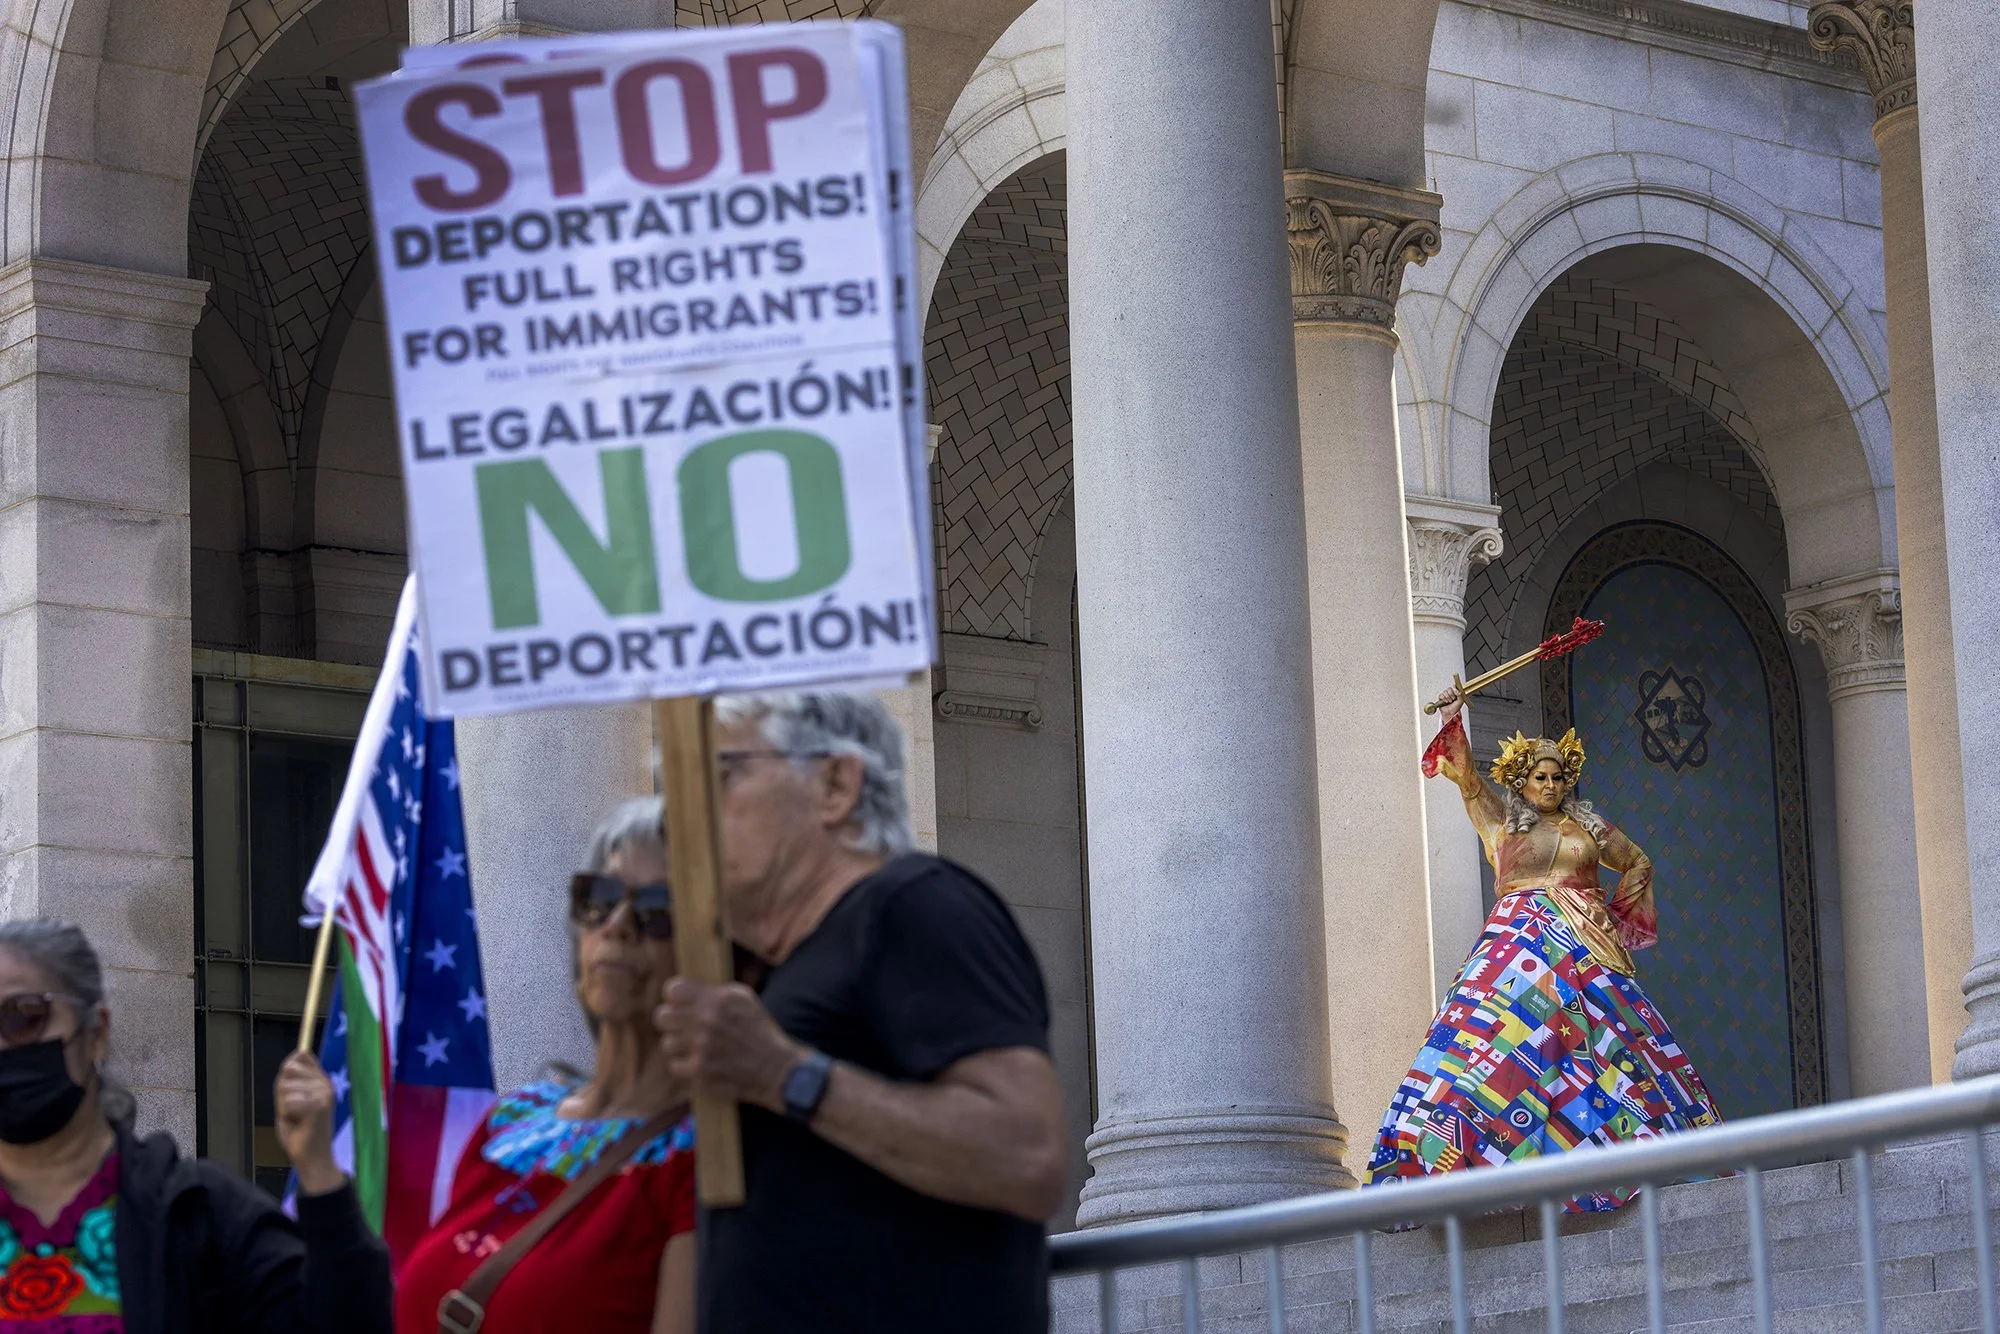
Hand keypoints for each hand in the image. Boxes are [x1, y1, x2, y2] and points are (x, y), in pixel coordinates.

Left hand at [275, 1051, 344, 1195]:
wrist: (312, 1157)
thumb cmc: (300, 1131)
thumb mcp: (290, 1100)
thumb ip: (290, 1080)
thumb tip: (297, 1054)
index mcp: (321, 1079)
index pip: (301, 1056)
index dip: (290, 1073)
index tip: (294, 1093)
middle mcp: (325, 1082)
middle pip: (289, 1070)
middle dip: (283, 1092)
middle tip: (295, 1110)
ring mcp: (324, 1093)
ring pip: (286, 1087)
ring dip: (284, 1105)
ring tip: (297, 1118)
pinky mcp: (319, 1105)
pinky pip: (289, 1101)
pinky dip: (288, 1114)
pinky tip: (299, 1122)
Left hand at [655, 979, 807, 1113]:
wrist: (775, 1068)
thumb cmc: (759, 1030)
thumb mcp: (744, 999)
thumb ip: (715, 992)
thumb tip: (689, 990)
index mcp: (716, 1000)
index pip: (673, 990)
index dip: (675, 996)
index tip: (680, 1001)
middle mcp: (705, 1021)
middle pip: (662, 1016)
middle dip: (672, 1020)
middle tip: (682, 1026)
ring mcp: (700, 1048)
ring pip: (667, 1043)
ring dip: (680, 1046)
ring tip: (696, 1047)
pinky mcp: (699, 1072)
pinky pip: (674, 1066)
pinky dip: (685, 1066)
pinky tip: (700, 1063)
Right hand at [1433, 684, 1463, 721]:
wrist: (1450, 713)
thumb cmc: (1455, 708)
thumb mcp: (1461, 701)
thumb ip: (1460, 695)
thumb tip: (1459, 691)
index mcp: (1455, 692)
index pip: (1454, 686)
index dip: (1454, 689)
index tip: (1456, 693)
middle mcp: (1450, 693)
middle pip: (1449, 688)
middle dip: (1451, 694)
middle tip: (1453, 699)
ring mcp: (1445, 695)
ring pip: (1445, 691)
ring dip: (1448, 697)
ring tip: (1449, 701)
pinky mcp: (1441, 697)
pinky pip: (1441, 695)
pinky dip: (1444, 699)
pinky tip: (1446, 702)